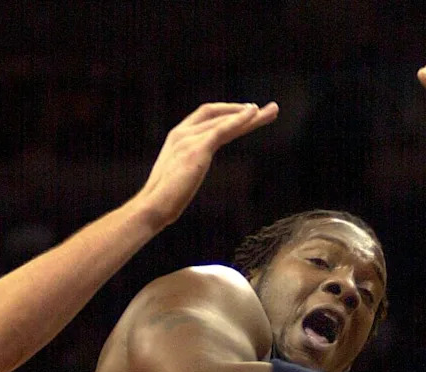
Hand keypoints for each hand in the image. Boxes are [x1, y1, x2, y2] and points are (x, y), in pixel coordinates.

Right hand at [136, 101, 278, 229]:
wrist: (153, 207)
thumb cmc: (163, 200)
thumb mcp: (178, 177)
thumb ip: (186, 168)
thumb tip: (189, 175)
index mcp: (177, 137)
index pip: (207, 117)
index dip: (229, 114)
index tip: (249, 114)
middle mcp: (182, 132)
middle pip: (219, 115)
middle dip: (246, 112)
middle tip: (270, 110)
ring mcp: (189, 138)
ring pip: (225, 121)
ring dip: (251, 116)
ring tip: (272, 111)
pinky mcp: (197, 148)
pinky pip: (223, 129)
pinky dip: (240, 120)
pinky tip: (254, 114)